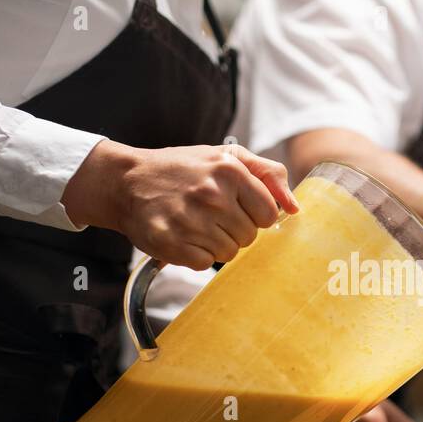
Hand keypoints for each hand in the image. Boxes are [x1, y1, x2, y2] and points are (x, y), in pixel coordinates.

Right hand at [61, 140, 297, 268]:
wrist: (127, 182)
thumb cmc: (182, 170)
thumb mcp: (226, 157)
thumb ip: (267, 174)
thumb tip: (295, 207)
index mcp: (230, 170)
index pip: (270, 214)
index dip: (255, 215)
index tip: (236, 208)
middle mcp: (211, 194)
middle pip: (250, 237)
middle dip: (234, 230)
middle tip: (210, 215)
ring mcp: (190, 220)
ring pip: (229, 253)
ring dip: (215, 244)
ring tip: (195, 224)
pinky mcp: (170, 242)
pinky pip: (204, 264)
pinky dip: (196, 255)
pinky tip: (183, 236)